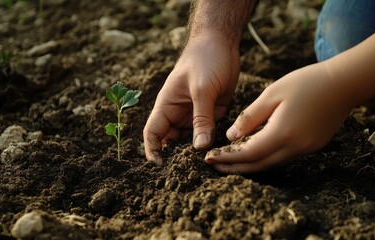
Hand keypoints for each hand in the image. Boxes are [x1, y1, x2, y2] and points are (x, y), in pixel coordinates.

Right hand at [143, 31, 239, 163]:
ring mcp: (195, 115)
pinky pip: (208, 134)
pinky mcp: (211, 115)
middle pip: (172, 142)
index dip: (153, 151)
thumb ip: (201, 118)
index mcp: (167, 106)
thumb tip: (199, 147)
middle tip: (187, 174)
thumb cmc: (204, 59)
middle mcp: (178, 114)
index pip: (153, 134)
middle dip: (176, 157)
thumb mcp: (202, 89)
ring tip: (203, 168)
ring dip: (195, 153)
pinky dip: (211, 144)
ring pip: (191, 141)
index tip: (160, 168)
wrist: (221, 43)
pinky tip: (218, 154)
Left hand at [205, 62, 353, 172]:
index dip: (227, 158)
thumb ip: (250, 117)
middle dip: (234, 168)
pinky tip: (254, 153)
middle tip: (215, 166)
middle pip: (259, 165)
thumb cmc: (306, 82)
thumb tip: (231, 137)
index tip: (210, 158)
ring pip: (271, 164)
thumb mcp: (272, 94)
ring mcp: (306, 149)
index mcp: (283, 133)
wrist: (344, 83)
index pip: (248, 153)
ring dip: (249, 165)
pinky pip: (283, 158)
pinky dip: (265, 158)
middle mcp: (295, 147)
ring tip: (230, 162)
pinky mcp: (313, 146)